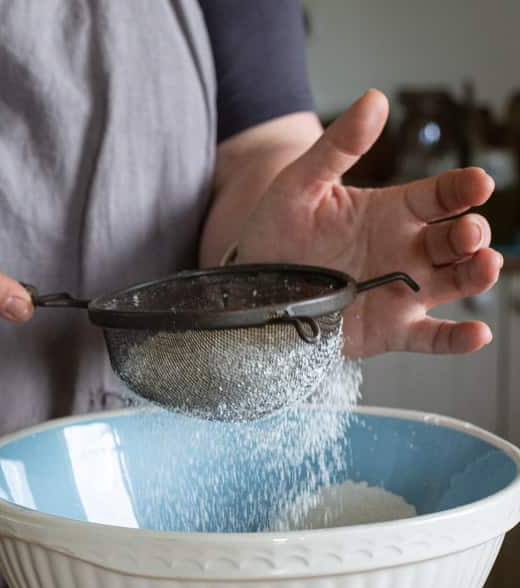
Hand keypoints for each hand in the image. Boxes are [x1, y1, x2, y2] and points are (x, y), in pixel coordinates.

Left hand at [237, 90, 501, 357]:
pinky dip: (456, 338)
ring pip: (453, 283)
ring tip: (484, 266)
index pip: (438, 195)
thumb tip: (375, 98)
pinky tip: (477, 333)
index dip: (461, 188)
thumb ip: (338, 146)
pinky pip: (430, 336)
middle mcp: (405, 251)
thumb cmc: (277, 230)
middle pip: (455, 240)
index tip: (477, 183)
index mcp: (390, 212)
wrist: (254, 285)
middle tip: (466, 233)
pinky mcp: (390, 330)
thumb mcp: (300, 184)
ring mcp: (401, 292)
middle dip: (470, 234)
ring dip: (476, 275)